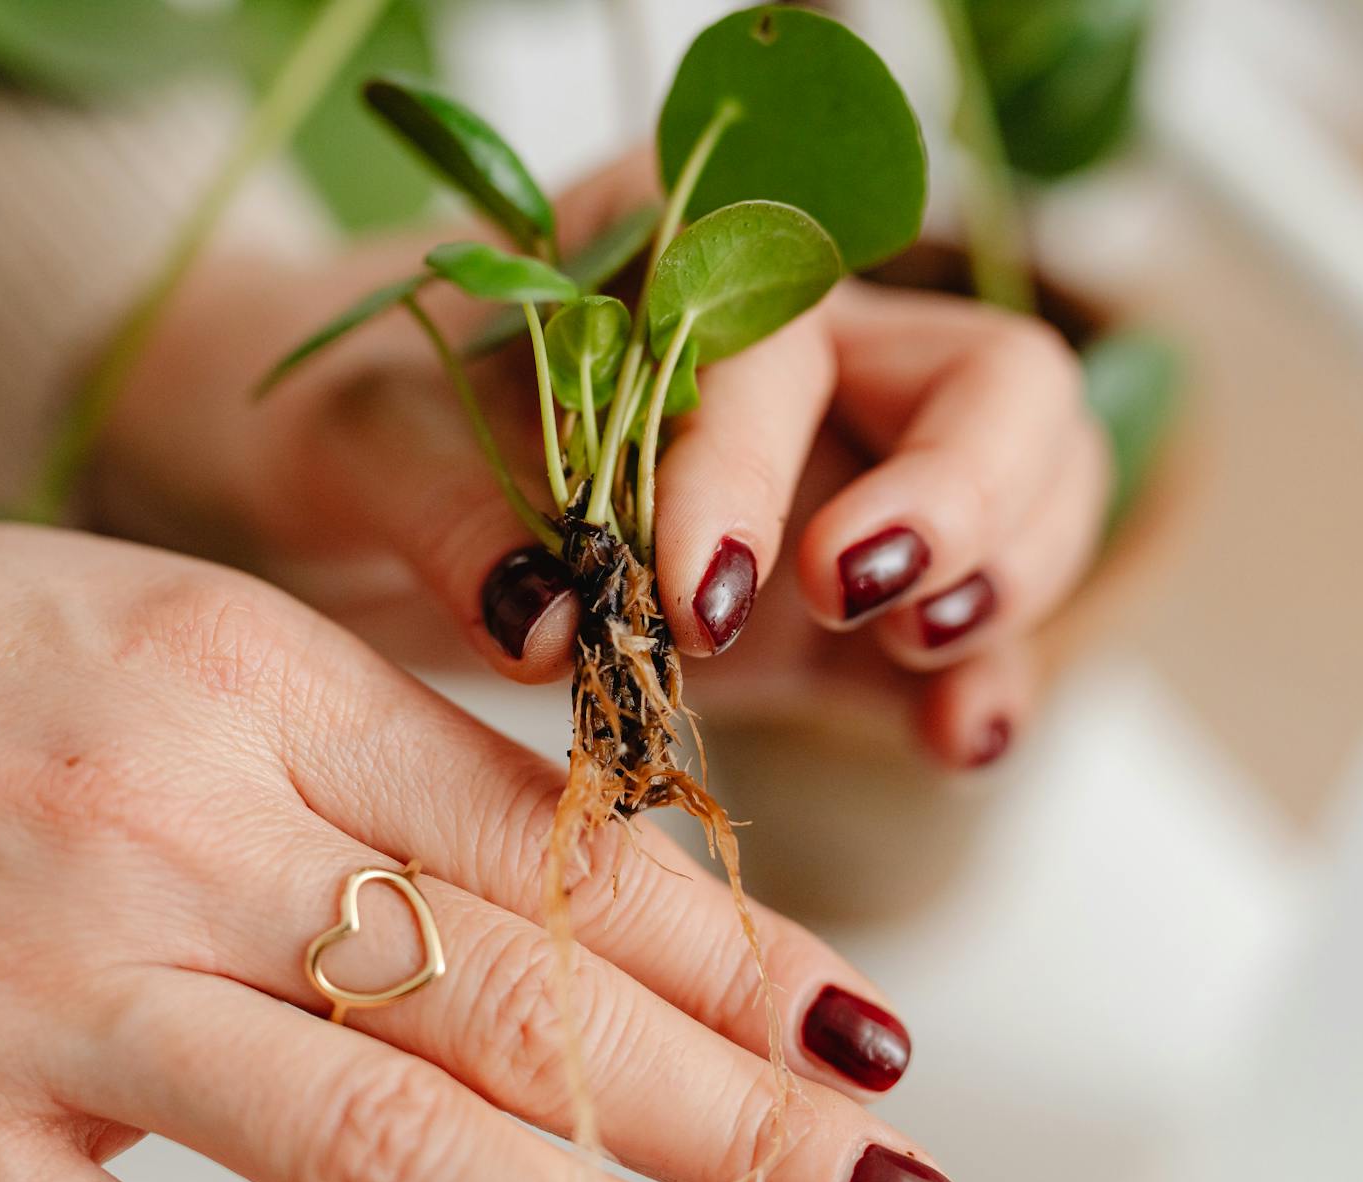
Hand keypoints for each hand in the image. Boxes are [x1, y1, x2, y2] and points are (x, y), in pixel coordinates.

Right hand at [0, 478, 959, 1181]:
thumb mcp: (151, 635)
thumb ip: (352, 748)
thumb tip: (562, 864)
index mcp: (238, 678)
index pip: (551, 843)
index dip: (733, 947)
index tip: (862, 1023)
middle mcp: (167, 825)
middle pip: (516, 995)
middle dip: (738, 1111)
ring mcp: (39, 995)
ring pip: (386, 1139)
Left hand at [93, 154, 1106, 770]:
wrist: (338, 477)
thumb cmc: (349, 409)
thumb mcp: (355, 434)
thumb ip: (445, 502)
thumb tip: (550, 618)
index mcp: (683, 262)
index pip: (789, 338)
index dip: (759, 463)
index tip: (697, 596)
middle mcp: (795, 357)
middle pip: (990, 381)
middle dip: (963, 493)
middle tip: (872, 596)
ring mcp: (834, 479)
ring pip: (1024, 488)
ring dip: (1007, 578)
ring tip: (932, 666)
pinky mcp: (831, 603)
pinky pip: (951, 631)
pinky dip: (978, 680)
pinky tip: (962, 739)